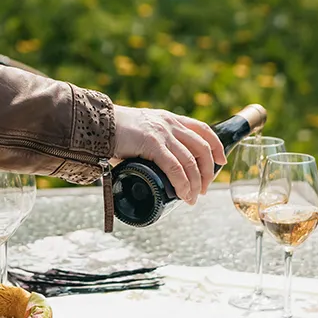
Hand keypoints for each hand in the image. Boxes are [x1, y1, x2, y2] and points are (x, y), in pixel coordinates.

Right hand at [111, 106, 225, 203]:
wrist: (96, 124)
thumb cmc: (113, 132)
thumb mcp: (140, 133)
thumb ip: (150, 148)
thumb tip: (149, 172)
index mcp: (169, 119)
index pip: (202, 129)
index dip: (216, 146)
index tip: (221, 161)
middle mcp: (170, 124)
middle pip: (202, 148)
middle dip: (207, 172)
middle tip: (204, 189)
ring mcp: (162, 133)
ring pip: (190, 161)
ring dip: (196, 183)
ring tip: (193, 198)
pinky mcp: (152, 143)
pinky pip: (175, 167)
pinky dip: (182, 183)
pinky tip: (184, 194)